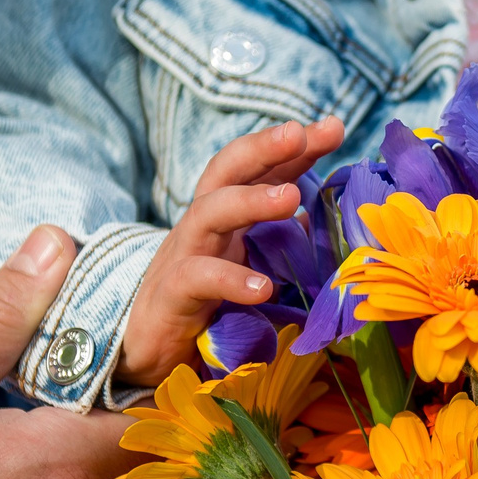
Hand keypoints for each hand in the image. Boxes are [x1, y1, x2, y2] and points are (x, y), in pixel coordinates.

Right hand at [119, 116, 346, 386]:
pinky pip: (197, 278)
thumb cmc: (205, 306)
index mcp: (227, 217)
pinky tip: (263, 288)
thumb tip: (318, 218)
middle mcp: (205, 226)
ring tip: (291, 196)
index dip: (293, 148)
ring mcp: (184, 256)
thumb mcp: (248, 267)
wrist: (145, 351)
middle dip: (263, 147)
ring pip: (209, 212)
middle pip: (226, 171)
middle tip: (300, 133)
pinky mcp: (171, 295)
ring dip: (250, 199)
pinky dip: (230, 279)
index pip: (259, 170)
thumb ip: (280, 243)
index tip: (332, 127)